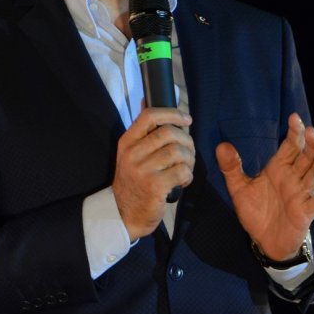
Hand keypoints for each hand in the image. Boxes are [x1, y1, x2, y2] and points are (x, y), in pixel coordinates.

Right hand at [112, 107, 194, 240]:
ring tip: (186, 167)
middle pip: (169, 133)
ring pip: (178, 152)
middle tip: (189, 152)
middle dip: (187, 140)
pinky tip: (183, 180)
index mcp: (127, 141)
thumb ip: (143, 130)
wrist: (124, 213)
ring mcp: (143, 170)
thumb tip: (147, 100)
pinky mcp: (154, 186)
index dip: (172, 113)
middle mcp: (133, 153)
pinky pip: (182, 171)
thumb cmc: (134, 181)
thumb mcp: (132, 153)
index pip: (149, 115)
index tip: (186, 119)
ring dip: (189, 159)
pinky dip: (188, 175)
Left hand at [215, 112, 313, 260]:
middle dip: (309, 143)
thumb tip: (221, 146)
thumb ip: (231, 168)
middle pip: (306, 156)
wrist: (264, 241)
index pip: (290, 146)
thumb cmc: (256, 212)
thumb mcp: (239, 188)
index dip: (294, 132)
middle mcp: (293, 178)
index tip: (294, 117)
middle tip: (311, 131)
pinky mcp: (306, 212)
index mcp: (279, 168)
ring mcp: (302, 194)